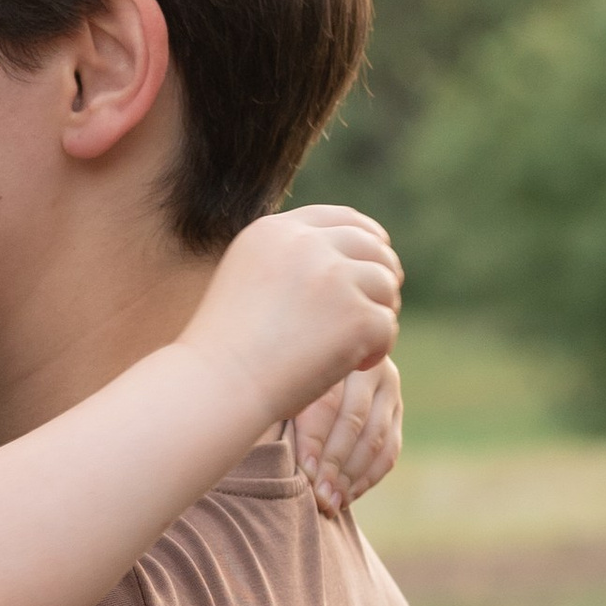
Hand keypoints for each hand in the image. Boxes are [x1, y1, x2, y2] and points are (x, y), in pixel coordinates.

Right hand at [185, 205, 400, 432]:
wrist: (219, 386)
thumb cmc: (228, 348)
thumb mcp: (247, 281)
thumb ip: (290, 261)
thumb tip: (346, 256)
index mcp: (276, 231)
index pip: (342, 218)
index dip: (367, 238)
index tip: (376, 263)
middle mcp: (307, 244)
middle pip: (373, 247)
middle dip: (380, 278)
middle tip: (372, 312)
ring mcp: (334, 278)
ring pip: (385, 284)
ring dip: (378, 314)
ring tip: (355, 345)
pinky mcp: (356, 316)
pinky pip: (387, 325)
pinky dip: (377, 349)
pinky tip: (353, 366)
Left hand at [291, 355, 402, 514]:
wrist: (316, 368)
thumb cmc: (280, 379)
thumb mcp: (277, 384)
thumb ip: (278, 404)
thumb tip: (265, 444)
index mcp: (333, 354)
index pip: (326, 403)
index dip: (315, 441)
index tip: (305, 472)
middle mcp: (368, 365)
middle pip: (354, 421)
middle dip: (335, 464)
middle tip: (321, 496)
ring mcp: (388, 386)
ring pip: (376, 437)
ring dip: (352, 475)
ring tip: (332, 502)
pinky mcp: (396, 409)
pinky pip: (389, 450)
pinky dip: (369, 477)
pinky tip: (347, 496)